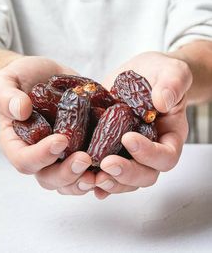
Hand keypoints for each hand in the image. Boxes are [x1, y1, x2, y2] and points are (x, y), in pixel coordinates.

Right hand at [0, 56, 94, 194]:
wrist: (39, 75)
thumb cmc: (18, 79)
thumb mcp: (5, 82)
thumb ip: (7, 96)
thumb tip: (21, 109)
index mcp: (17, 144)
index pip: (25, 161)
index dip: (41, 156)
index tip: (60, 140)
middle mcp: (40, 155)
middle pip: (50, 178)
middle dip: (68, 173)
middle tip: (85, 159)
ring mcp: (62, 153)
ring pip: (72, 180)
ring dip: (87, 179)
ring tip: (104, 170)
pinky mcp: (81, 144)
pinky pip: (91, 165)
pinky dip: (104, 167)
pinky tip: (118, 160)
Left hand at [94, 51, 191, 198]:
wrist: (143, 74)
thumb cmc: (161, 74)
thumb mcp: (172, 72)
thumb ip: (172, 85)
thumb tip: (161, 102)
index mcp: (170, 136)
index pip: (166, 156)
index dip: (149, 153)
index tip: (128, 138)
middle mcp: (151, 151)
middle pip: (145, 175)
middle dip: (125, 173)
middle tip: (106, 163)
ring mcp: (129, 152)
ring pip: (124, 180)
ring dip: (108, 181)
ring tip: (89, 176)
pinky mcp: (110, 147)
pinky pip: (106, 171)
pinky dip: (94, 178)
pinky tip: (81, 179)